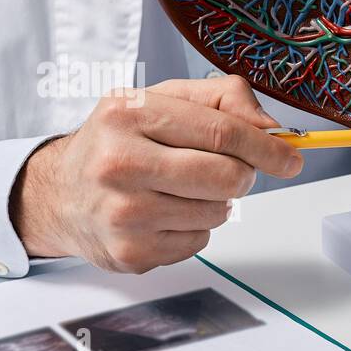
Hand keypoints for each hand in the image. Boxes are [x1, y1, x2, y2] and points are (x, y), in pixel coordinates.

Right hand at [11, 76, 301, 272]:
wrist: (59, 193)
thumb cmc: (119, 142)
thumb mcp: (162, 101)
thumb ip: (221, 99)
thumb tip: (271, 127)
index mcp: (129, 114)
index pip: (222, 133)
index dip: (267, 148)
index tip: (291, 158)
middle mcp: (119, 163)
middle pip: (227, 178)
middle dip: (241, 176)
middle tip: (225, 171)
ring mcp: (122, 213)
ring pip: (218, 213)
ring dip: (214, 202)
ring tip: (179, 189)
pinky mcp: (130, 252)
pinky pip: (199, 242)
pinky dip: (193, 228)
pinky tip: (163, 214)